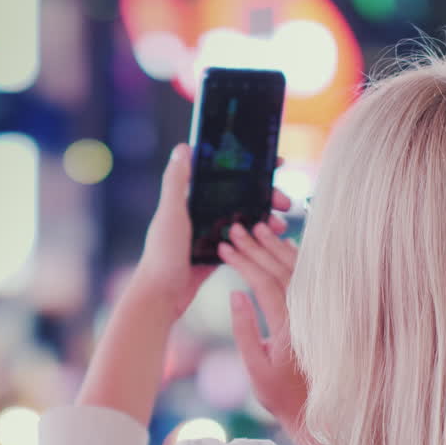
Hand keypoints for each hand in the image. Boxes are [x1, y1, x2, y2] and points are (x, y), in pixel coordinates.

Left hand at [131, 144, 292, 316]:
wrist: (161, 297)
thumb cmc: (162, 255)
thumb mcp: (171, 214)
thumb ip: (176, 182)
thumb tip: (183, 147)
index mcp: (188, 198)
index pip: (220, 173)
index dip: (245, 165)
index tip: (271, 163)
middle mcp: (198, 212)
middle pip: (238, 196)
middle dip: (264, 196)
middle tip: (284, 202)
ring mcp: (208, 233)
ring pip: (243, 218)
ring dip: (264, 218)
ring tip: (281, 226)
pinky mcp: (215, 253)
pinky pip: (242, 241)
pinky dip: (257, 239)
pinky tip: (272, 241)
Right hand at [220, 218, 311, 444]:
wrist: (317, 413)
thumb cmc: (281, 396)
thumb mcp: (254, 368)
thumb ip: (244, 330)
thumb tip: (235, 293)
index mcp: (288, 327)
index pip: (263, 282)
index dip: (243, 261)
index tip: (224, 246)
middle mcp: (307, 315)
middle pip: (281, 268)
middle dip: (256, 245)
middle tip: (237, 226)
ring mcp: (318, 313)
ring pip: (298, 269)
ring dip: (276, 246)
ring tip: (257, 228)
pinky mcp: (322, 314)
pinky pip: (311, 278)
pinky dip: (296, 259)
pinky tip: (285, 246)